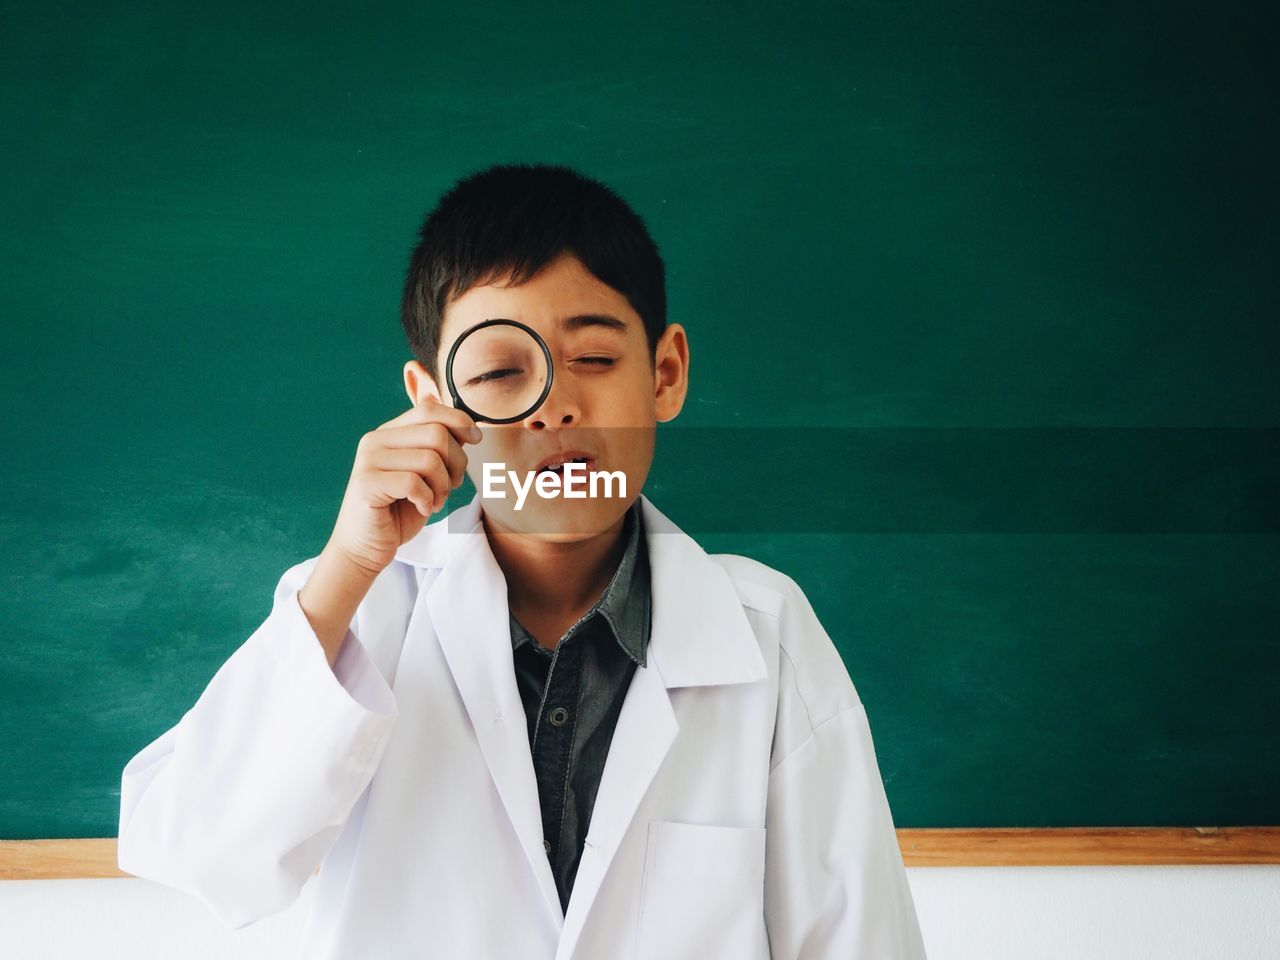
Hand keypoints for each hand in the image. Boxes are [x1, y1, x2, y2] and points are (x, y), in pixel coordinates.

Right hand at [327, 396, 481, 576]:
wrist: (365, 547)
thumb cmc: (399, 511)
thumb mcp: (425, 474)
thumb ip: (439, 448)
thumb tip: (467, 425)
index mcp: (389, 432)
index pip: (429, 409)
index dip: (459, 420)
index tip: (476, 438)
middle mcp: (376, 440)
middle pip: (436, 434)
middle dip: (457, 463)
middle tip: (451, 486)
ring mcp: (368, 461)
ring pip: (430, 460)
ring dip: (443, 486)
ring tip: (434, 501)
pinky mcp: (367, 484)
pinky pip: (414, 483)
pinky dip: (427, 500)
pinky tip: (422, 508)